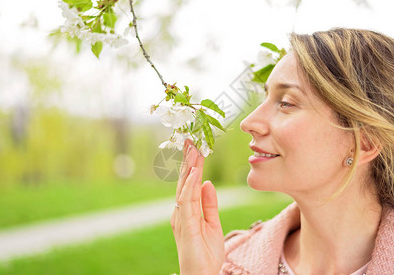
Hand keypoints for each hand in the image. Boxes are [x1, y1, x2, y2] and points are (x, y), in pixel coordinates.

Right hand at [170, 139, 224, 274]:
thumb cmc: (206, 253)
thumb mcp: (213, 224)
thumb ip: (209, 204)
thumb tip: (207, 183)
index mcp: (187, 210)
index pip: (189, 183)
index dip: (193, 165)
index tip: (196, 147)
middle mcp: (181, 211)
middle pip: (184, 181)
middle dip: (188, 160)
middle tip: (191, 140)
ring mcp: (181, 218)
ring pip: (184, 187)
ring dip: (189, 168)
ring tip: (193, 150)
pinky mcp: (185, 225)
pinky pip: (186, 202)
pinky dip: (189, 186)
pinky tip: (193, 174)